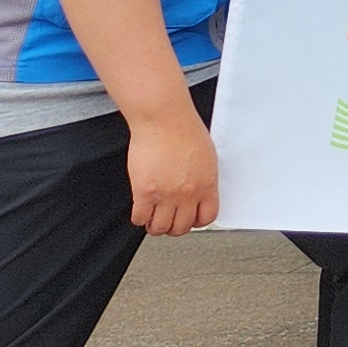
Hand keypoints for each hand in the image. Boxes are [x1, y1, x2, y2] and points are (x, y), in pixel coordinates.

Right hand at [125, 110, 218, 236]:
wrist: (164, 119)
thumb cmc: (184, 130)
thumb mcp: (207, 157)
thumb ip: (204, 178)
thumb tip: (199, 191)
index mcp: (207, 184)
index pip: (207, 217)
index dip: (197, 221)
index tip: (190, 219)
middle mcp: (188, 193)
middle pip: (182, 227)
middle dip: (174, 226)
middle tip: (168, 220)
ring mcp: (166, 195)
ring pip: (160, 228)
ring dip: (155, 226)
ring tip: (153, 218)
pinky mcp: (144, 192)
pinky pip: (140, 218)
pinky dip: (139, 218)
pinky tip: (140, 210)